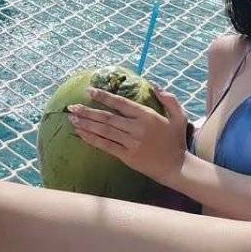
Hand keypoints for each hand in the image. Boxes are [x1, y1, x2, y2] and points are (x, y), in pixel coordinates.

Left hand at [67, 85, 188, 186]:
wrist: (175, 167)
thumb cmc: (176, 141)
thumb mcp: (179, 116)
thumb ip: (168, 99)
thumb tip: (154, 85)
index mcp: (147, 116)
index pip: (121, 103)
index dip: (104, 96)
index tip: (89, 90)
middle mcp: (136, 128)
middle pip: (107, 118)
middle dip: (88, 111)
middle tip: (71, 106)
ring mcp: (130, 143)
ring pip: (104, 131)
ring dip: (86, 124)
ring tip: (71, 119)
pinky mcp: (127, 156)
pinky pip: (106, 146)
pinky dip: (92, 139)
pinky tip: (81, 134)